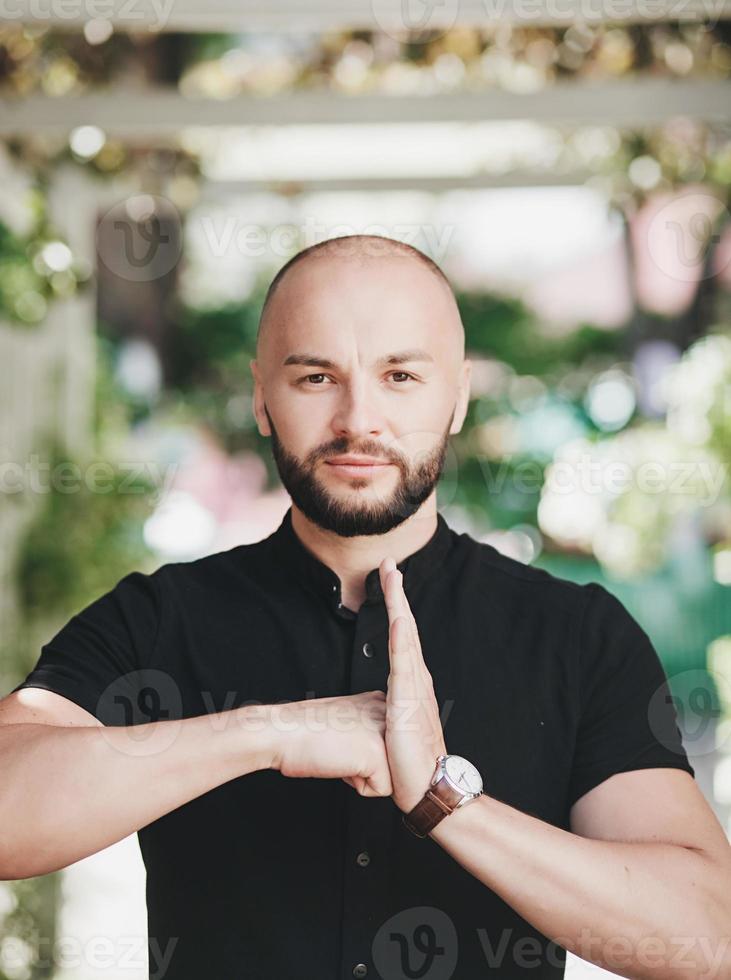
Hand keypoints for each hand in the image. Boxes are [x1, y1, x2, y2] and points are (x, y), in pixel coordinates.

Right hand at [268, 691, 392, 796]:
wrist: (282, 733)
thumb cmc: (303, 731)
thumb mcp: (344, 721)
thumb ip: (367, 729)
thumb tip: (378, 750)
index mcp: (377, 702)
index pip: (389, 744)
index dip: (363, 752)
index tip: (342, 740)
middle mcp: (386, 713)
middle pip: (392, 759)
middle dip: (368, 764)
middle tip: (340, 749)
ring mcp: (384, 732)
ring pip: (390, 775)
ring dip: (364, 774)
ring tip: (340, 755)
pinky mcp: (378, 754)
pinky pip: (381, 790)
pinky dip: (358, 786)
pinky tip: (340, 764)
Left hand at [379, 556, 447, 813]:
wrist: (427, 787)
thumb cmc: (406, 765)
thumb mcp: (388, 734)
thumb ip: (378, 719)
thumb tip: (365, 721)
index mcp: (408, 684)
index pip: (400, 636)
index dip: (394, 606)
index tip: (388, 579)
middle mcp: (415, 679)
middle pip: (403, 626)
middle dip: (396, 594)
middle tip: (389, 564)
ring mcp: (414, 687)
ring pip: (404, 636)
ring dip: (397, 605)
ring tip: (392, 577)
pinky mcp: (408, 700)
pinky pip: (403, 662)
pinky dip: (401, 638)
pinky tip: (397, 618)